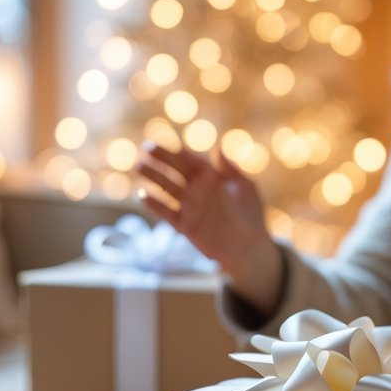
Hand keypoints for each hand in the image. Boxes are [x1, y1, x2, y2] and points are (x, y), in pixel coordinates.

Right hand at [136, 142, 283, 314]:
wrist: (248, 247)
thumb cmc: (251, 213)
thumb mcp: (246, 188)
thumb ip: (231, 169)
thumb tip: (218, 148)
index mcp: (211, 176)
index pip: (191, 160)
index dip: (177, 151)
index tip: (166, 143)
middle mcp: (196, 188)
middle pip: (174, 170)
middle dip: (160, 159)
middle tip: (145, 149)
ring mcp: (189, 206)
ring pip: (166, 188)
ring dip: (153, 177)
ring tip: (139, 167)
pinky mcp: (184, 224)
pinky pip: (166, 212)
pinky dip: (154, 205)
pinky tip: (142, 195)